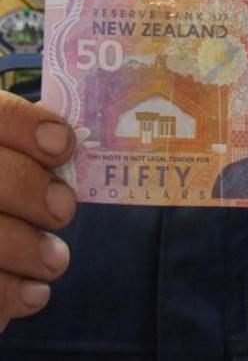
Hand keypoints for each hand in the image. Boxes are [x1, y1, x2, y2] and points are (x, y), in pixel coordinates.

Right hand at [0, 91, 75, 331]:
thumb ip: (31, 151)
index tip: (64, 145)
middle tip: (64, 209)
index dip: (26, 125)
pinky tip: (35, 294)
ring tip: (56, 260)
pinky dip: (9, 293)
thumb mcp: (13, 161)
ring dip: (26, 248)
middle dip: (30, 189)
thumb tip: (68, 146)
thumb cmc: (1, 194)